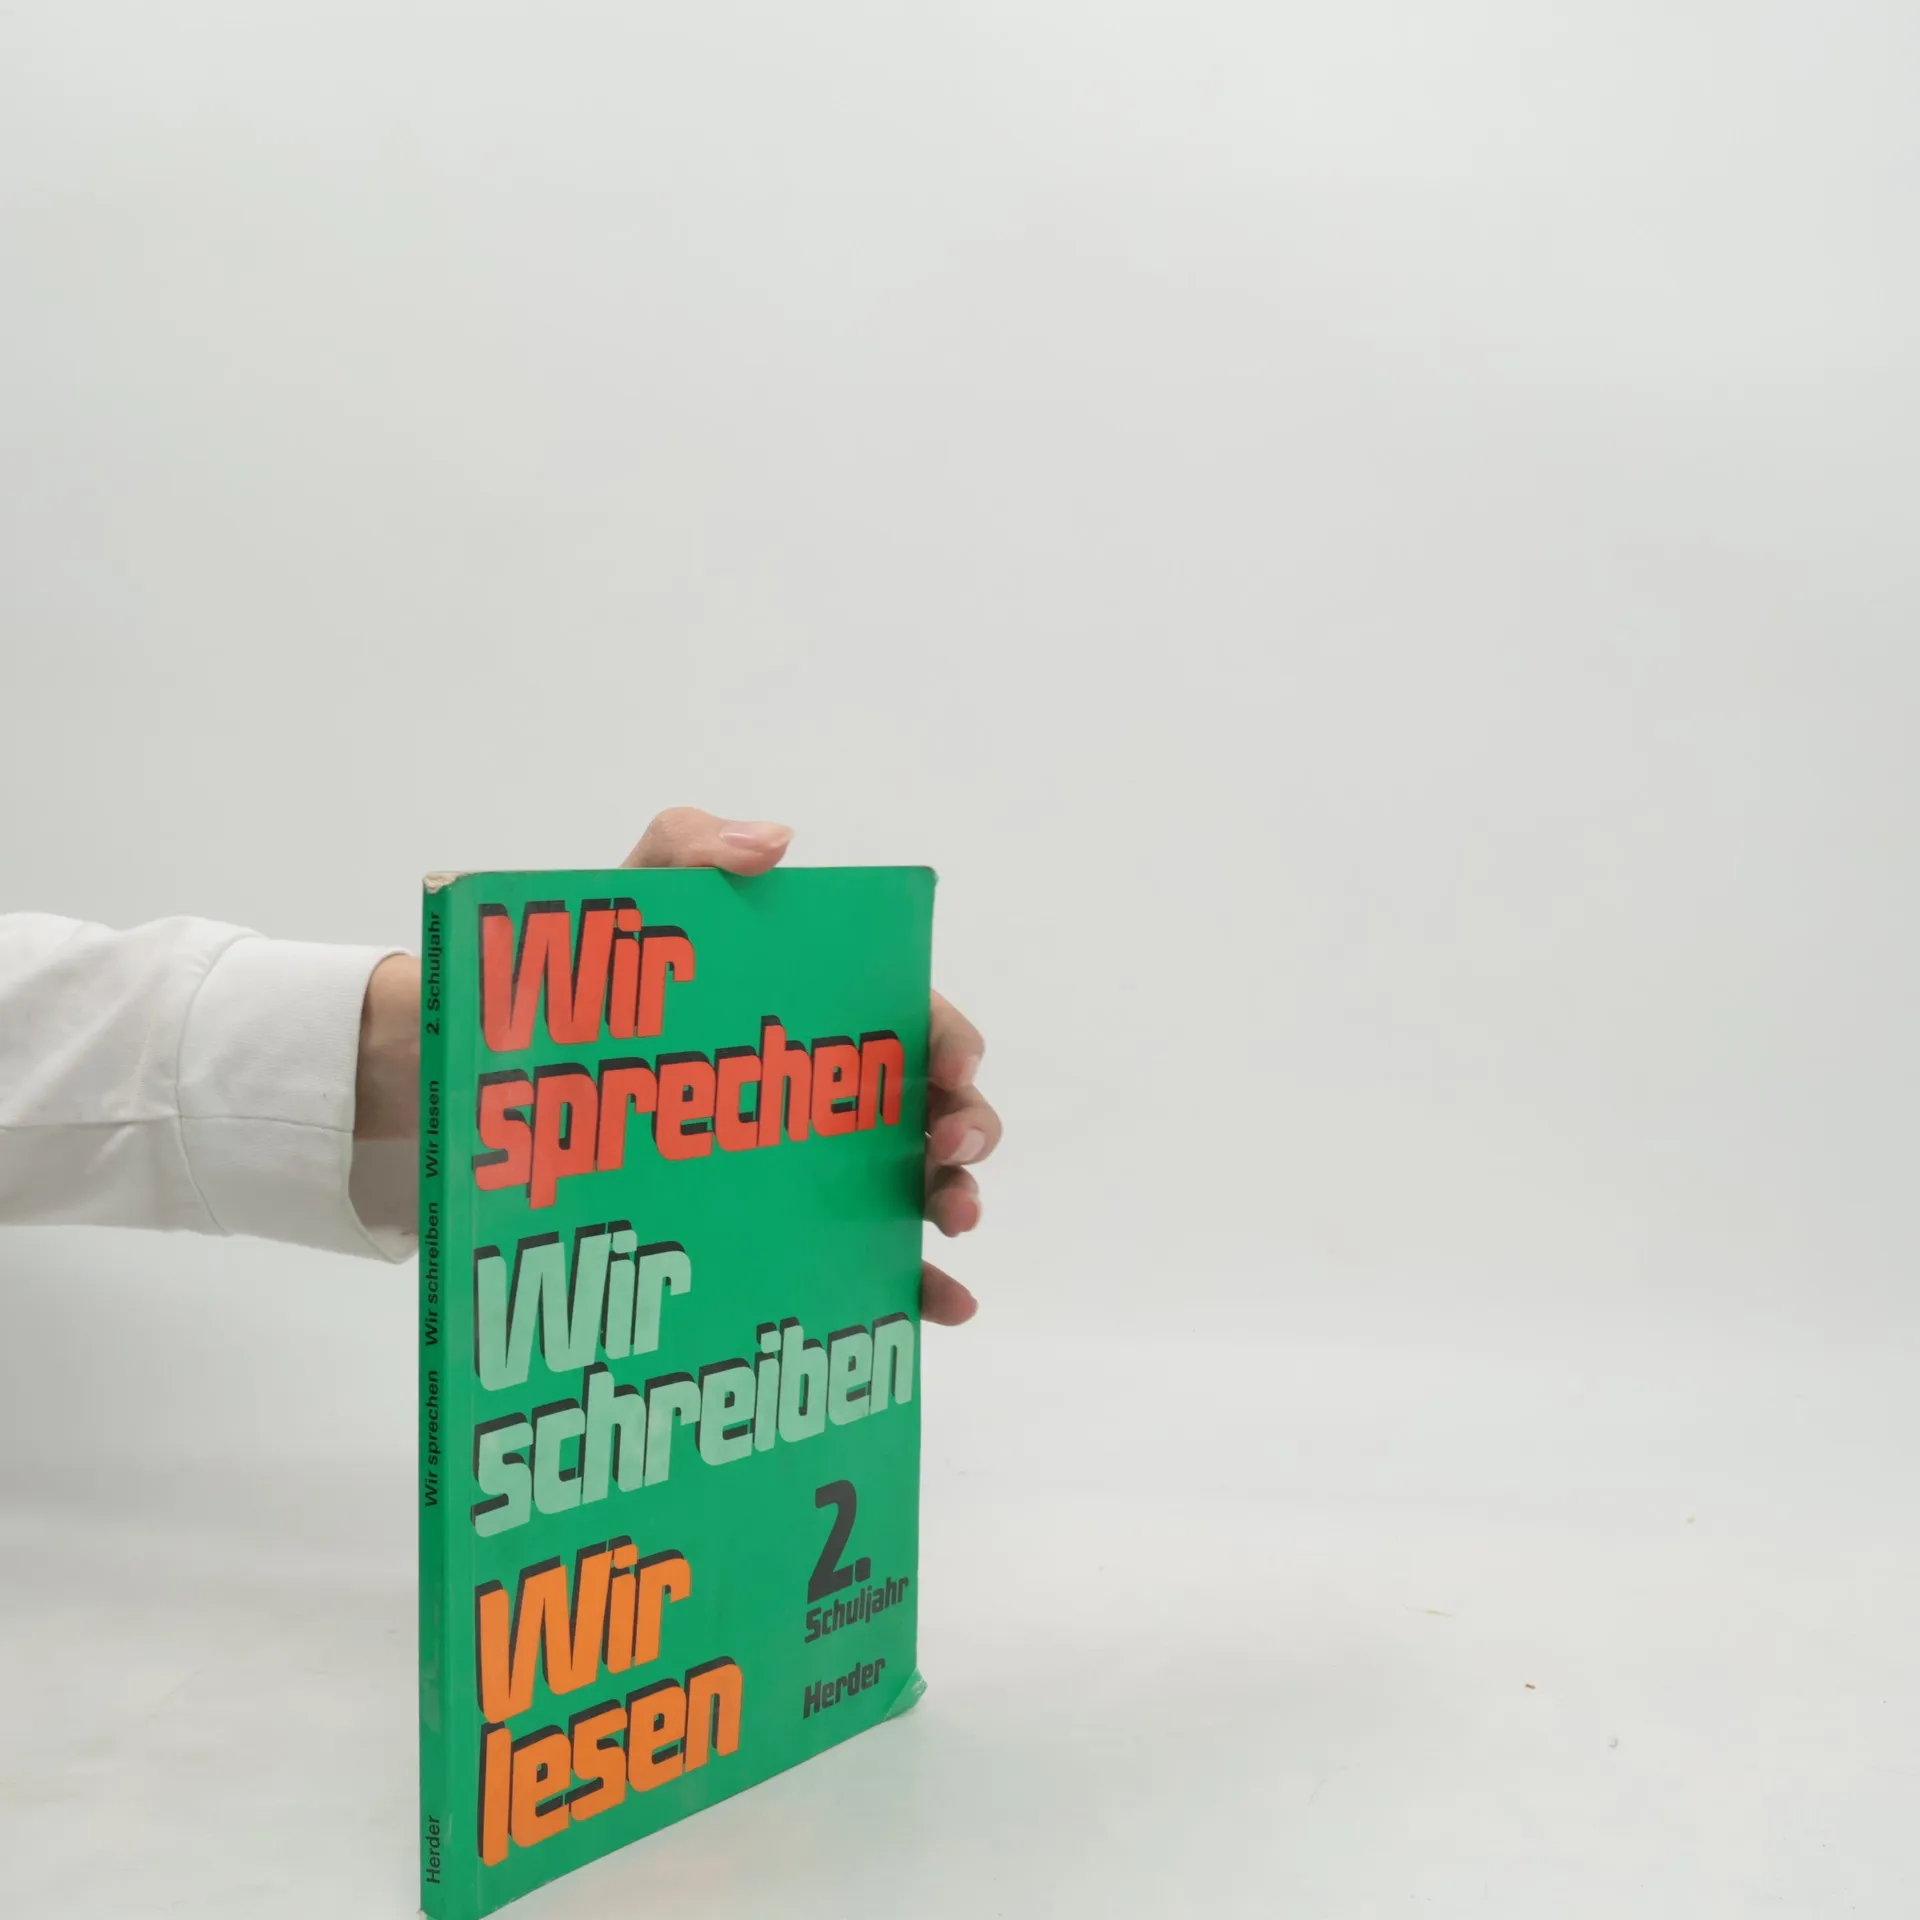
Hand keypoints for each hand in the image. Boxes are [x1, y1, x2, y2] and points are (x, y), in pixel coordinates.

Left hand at [624, 808, 997, 1325]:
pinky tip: (948, 1307)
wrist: (490, 1080)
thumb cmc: (576, 987)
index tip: (951, 1064)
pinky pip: (873, 1266)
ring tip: (952, 1221)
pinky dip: (922, 1286)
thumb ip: (687, 846)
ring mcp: (818, 1170)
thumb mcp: (625, 903)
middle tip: (949, 1147)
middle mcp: (834, 1093)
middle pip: (935, 1106)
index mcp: (817, 1011)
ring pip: (919, 1186)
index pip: (911, 1018)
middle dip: (968, 1125)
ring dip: (956, 1201)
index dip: (950, 1038)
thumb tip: (777, 841)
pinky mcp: (789, 1237)